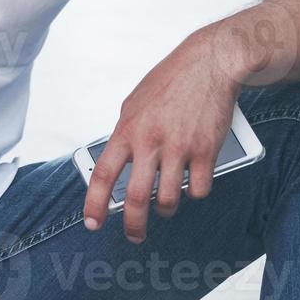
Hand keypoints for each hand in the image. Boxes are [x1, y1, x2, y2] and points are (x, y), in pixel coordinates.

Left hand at [82, 32, 241, 243]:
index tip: (92, 222)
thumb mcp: (134, 104)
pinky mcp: (207, 151)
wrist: (208, 64)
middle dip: (134, 225)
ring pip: (170, 199)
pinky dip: (195, 192)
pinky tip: (193, 183)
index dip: (95, 202)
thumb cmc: (170, 81)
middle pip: (137, 197)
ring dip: (167, 208)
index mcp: (127, 129)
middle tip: (134, 235)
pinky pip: (199, 189)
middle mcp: (151, 141)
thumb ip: (127, 133)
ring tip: (166, 204)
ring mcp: (180, 148)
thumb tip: (119, 162)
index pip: (104, 174)